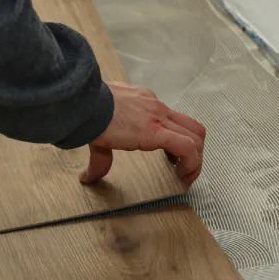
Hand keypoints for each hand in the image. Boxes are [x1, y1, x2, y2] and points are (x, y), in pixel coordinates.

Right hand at [80, 82, 206, 185]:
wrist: (82, 104)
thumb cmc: (87, 111)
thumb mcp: (97, 133)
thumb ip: (100, 157)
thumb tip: (88, 177)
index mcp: (144, 102)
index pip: (173, 119)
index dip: (178, 141)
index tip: (172, 159)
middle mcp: (156, 106)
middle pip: (192, 127)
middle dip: (195, 151)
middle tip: (184, 170)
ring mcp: (159, 116)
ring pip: (196, 135)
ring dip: (196, 160)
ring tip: (185, 177)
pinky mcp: (157, 130)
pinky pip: (187, 147)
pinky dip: (191, 164)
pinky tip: (181, 176)